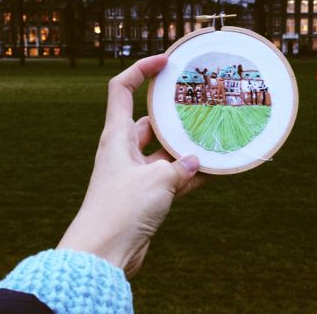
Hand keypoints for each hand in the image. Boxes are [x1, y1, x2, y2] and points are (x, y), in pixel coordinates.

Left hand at [57, 54, 206, 276]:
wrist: (102, 255)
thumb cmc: (120, 209)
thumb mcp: (157, 180)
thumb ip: (180, 167)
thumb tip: (196, 162)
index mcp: (116, 136)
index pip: (122, 89)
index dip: (141, 69)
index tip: (165, 62)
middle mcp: (124, 151)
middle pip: (149, 121)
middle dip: (174, 115)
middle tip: (200, 105)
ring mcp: (135, 174)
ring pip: (164, 152)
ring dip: (186, 149)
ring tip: (213, 138)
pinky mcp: (144, 196)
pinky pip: (171, 178)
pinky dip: (189, 176)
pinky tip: (214, 171)